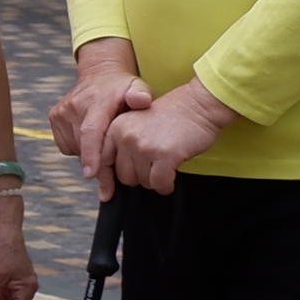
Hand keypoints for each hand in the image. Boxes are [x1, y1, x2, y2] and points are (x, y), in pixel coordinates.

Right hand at [53, 38, 153, 194]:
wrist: (99, 75)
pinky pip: (66, 145)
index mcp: (97, 101)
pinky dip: (78, 149)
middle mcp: (75, 105)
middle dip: (96, 168)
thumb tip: (142, 101)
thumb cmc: (122, 89)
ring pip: (74, 148)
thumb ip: (141, 95)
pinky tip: (91, 139)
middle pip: (83, 146)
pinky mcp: (54, 116)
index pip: (91, 132)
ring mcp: (62, 111)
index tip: (91, 175)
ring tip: (105, 146)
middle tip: (109, 187)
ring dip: (89, 156)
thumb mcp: (138, 87)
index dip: (91, 155)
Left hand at [102, 81, 237, 193]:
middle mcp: (125, 136)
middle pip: (124, 177)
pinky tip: (172, 176)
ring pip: (143, 182)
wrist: (197, 104)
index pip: (101, 161)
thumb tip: (108, 186)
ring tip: (165, 163)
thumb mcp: (135, 125)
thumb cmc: (169, 118)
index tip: (107, 195)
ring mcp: (144, 145)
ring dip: (155, 179)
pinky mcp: (164, 155)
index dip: (105, 180)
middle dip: (140, 176)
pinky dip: (166, 185)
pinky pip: (159, 183)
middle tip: (154, 164)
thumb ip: (121, 147)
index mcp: (115, 128)